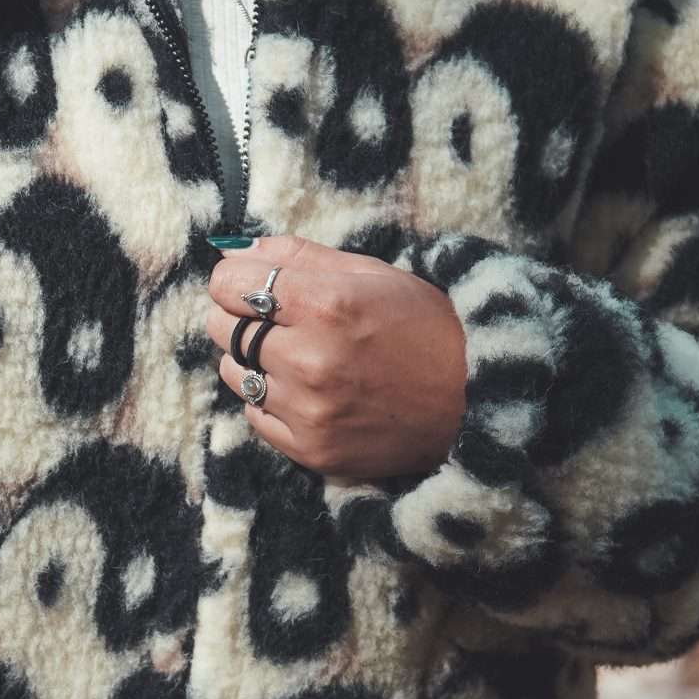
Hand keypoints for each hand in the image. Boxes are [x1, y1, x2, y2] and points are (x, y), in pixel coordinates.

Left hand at [205, 234, 469, 480]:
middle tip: (278, 319)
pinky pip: (255, 415)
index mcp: (327, 304)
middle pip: (222, 327)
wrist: (475, 403)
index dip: (236, 278)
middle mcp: (311, 358)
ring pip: (232, 372)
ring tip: (297, 356)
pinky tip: (307, 391)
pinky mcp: (311, 449)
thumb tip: (237, 248)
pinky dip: (270, 400)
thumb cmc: (427, 329)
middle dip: (241, 316)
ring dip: (253, 360)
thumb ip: (300, 256)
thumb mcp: (373, 274)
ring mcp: (309, 409)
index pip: (228, 283)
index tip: (252, 283)